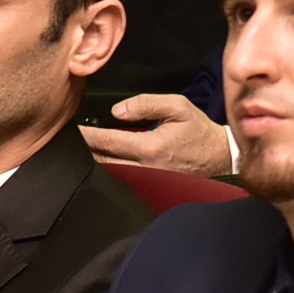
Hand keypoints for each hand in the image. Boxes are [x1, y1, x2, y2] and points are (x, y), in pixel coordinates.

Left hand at [79, 94, 232, 175]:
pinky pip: (120, 178)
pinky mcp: (147, 188)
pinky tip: (106, 155)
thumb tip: (117, 111)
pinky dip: (109, 166)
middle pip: (100, 160)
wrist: (219, 158)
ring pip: (108, 171)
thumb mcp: (178, 107)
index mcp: (149, 148)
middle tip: (75, 134)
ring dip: (96, 158)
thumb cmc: (199, 131)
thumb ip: (146, 104)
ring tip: (88, 143)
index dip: (86, 134)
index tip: (74, 126)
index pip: (106, 141)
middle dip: (86, 147)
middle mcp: (144, 169)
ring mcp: (145, 182)